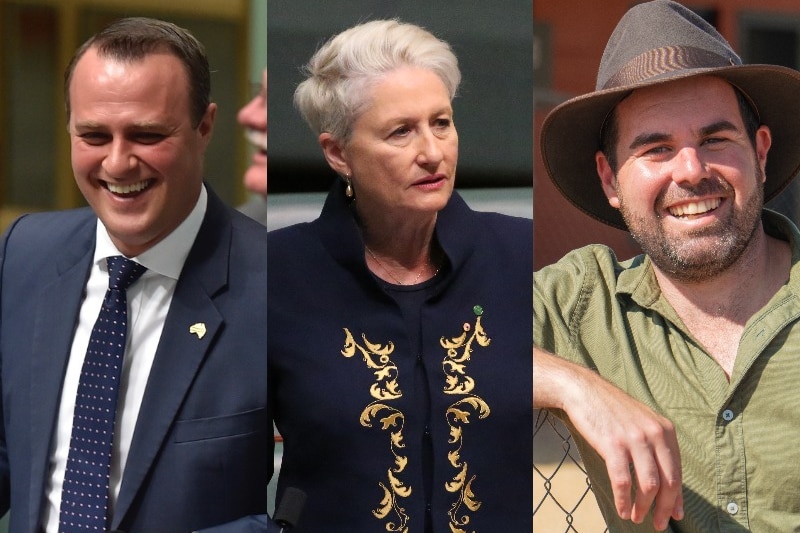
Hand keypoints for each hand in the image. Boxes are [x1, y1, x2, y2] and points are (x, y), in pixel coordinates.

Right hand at [534, 348, 682, 529]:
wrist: (584, 391)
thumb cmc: (612, 410)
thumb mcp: (642, 423)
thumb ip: (656, 448)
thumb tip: (666, 482)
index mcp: (666, 431)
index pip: (677, 472)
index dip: (677, 498)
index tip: (674, 515)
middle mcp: (655, 434)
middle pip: (668, 482)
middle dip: (664, 508)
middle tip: (658, 524)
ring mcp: (634, 439)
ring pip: (648, 485)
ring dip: (643, 507)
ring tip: (635, 517)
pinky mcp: (613, 445)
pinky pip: (623, 481)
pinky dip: (623, 500)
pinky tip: (621, 508)